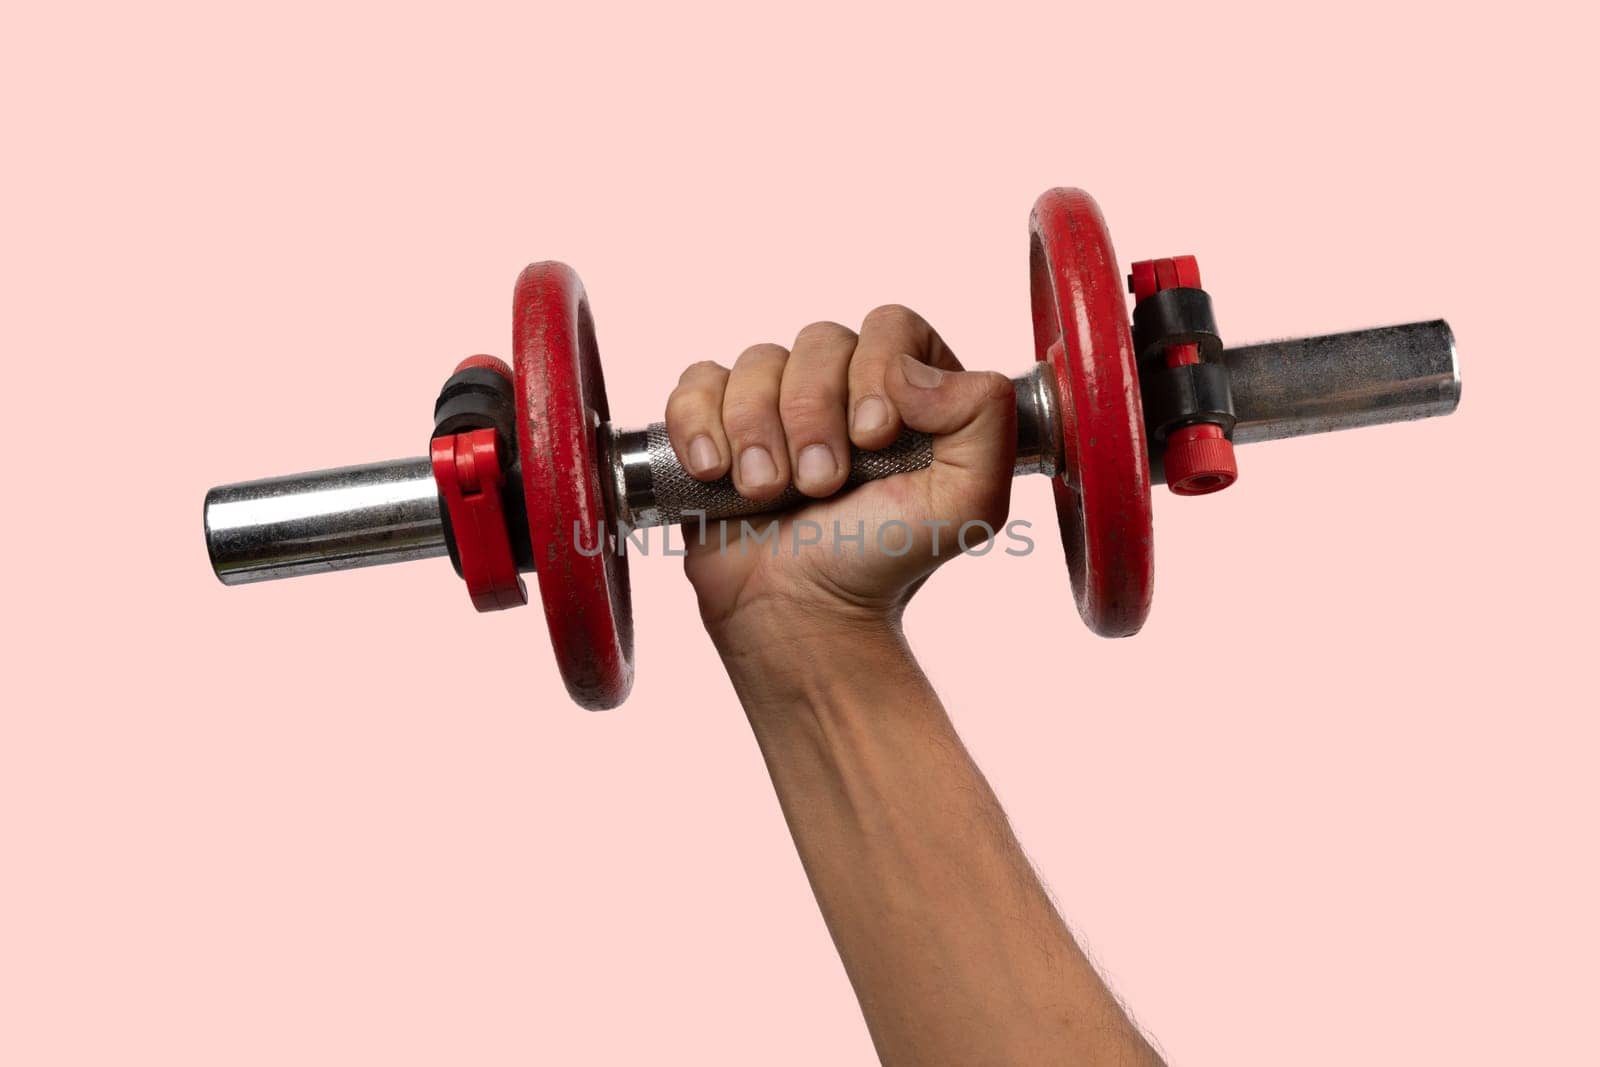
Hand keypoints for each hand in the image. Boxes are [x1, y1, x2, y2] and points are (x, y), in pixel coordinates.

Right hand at [663, 305, 1015, 650]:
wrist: (802, 614)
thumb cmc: (882, 561)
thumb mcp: (971, 501)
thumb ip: (985, 417)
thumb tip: (912, 369)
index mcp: (911, 390)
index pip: (892, 326)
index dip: (877, 368)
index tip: (873, 437)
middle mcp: (844, 386)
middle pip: (820, 340)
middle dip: (813, 414)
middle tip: (821, 485)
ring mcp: (777, 403)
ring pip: (757, 362)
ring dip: (757, 430)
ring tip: (767, 492)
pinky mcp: (718, 425)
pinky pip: (696, 383)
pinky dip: (699, 423)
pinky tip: (714, 472)